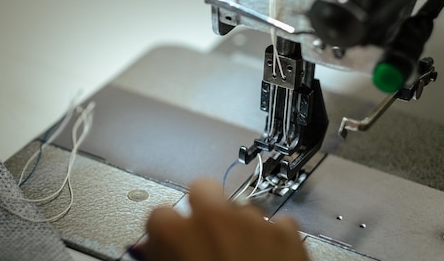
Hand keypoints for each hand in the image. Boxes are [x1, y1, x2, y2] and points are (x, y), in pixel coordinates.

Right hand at [130, 179, 308, 260]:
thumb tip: (157, 255)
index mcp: (177, 233)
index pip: (158, 215)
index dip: (163, 234)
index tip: (168, 244)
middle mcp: (215, 218)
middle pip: (202, 189)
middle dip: (201, 208)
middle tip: (204, 235)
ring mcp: (254, 222)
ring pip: (240, 206)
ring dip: (238, 225)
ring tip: (240, 256)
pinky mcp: (286, 232)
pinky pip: (274, 223)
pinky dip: (270, 238)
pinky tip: (266, 260)